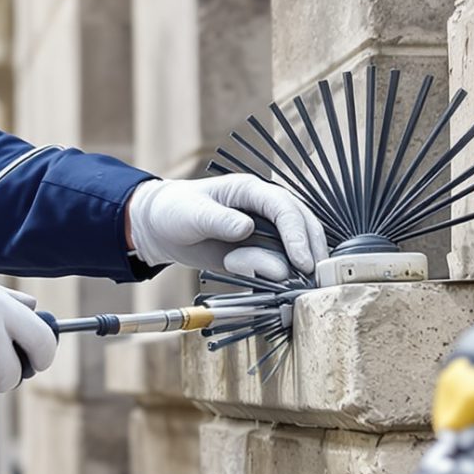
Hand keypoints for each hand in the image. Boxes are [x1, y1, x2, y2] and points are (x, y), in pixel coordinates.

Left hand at [127, 174, 326, 280]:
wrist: (162, 228)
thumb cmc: (176, 210)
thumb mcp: (193, 214)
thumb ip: (219, 220)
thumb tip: (246, 228)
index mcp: (251, 190)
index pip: (284, 208)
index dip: (297, 234)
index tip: (302, 262)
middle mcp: (264, 209)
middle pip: (303, 226)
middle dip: (310, 253)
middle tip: (312, 282)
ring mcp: (264, 231)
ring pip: (293, 249)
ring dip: (290, 268)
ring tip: (267, 281)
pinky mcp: (258, 250)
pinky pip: (277, 264)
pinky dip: (277, 276)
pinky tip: (262, 283)